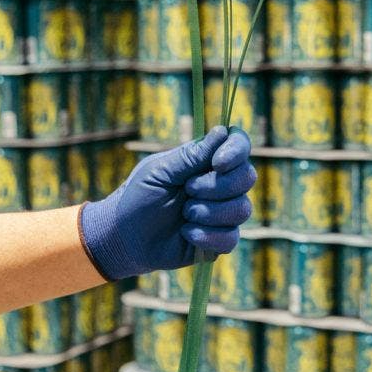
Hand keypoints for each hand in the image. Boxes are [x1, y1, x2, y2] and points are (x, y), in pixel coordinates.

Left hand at [79, 126, 255, 279]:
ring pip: (242, 209)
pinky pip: (231, 238)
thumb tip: (222, 131)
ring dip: (209, 212)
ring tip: (184, 215)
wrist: (124, 238)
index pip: (239, 145)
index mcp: (207, 162)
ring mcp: (223, 213)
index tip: (217, 163)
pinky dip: (207, 236)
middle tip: (187, 190)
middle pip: (247, 177)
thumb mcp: (160, 172)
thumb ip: (191, 156)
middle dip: (216, 186)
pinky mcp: (220, 240)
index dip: (236, 152)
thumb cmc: (138, 197)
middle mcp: (221, 185)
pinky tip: (187, 234)